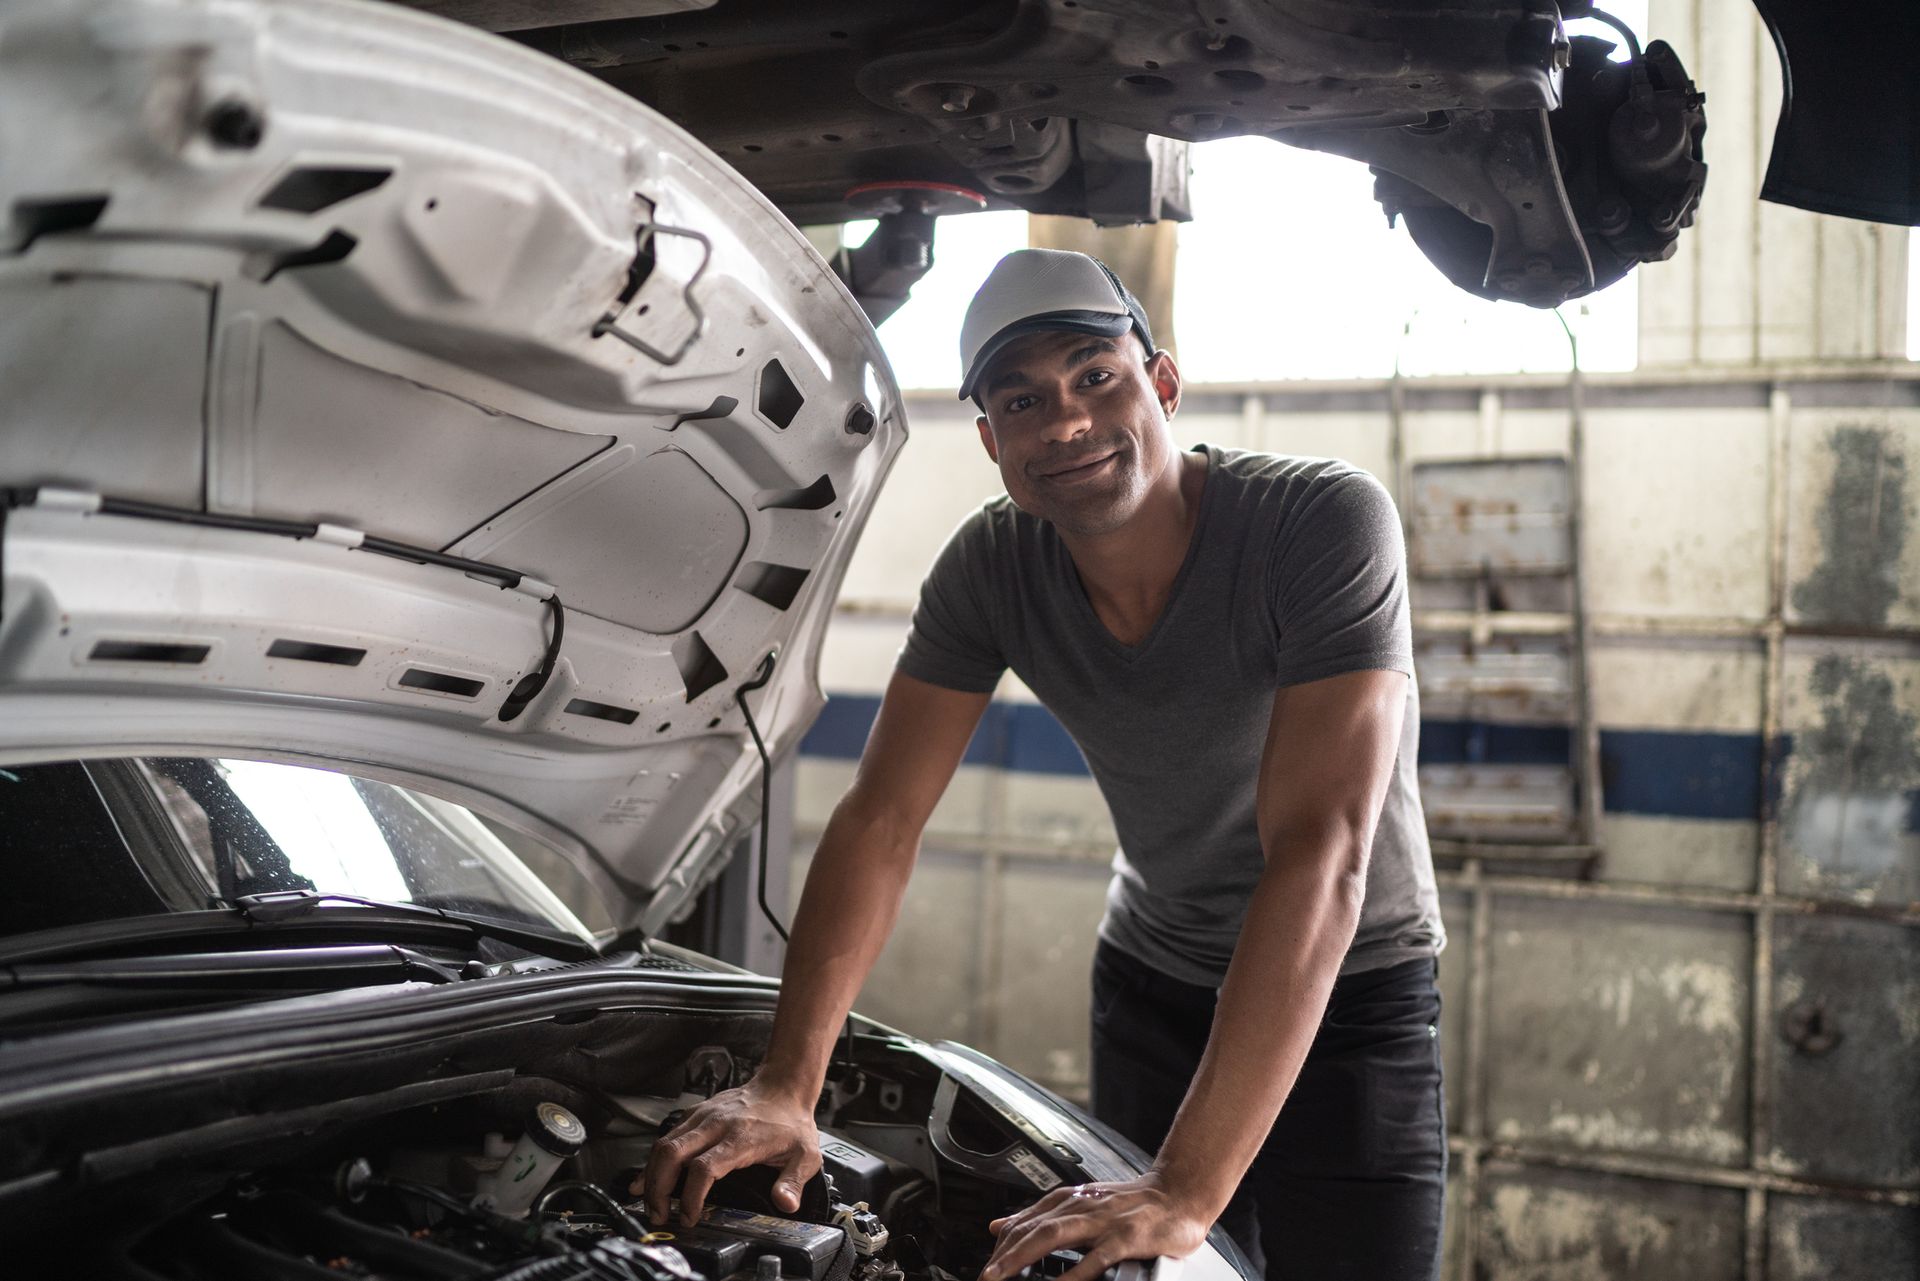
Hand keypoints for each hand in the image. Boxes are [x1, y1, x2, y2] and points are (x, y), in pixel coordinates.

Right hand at [632, 1079, 820, 1226]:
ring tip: (652, 1204)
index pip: (705, 1168)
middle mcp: (716, 1124)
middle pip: (672, 1154)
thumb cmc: (790, 1122)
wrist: (783, 1086)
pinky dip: (654, 1161)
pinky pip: (667, 1137)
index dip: (692, 1197)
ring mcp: (702, 1116)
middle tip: (658, 1215)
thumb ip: (793, 1182)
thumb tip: (785, 1204)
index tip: (690, 1217)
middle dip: (658, 1189)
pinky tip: (647, 1179)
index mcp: (740, 1137)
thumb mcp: (804, 1155)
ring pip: (663, 1144)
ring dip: (651, 1177)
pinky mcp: (695, 1114)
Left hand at [980, 1173, 1211, 1280]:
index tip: (988, 1265)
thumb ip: (1042, 1215)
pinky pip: (1097, 1256)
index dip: (1003, 1243)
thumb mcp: (1082, 1203)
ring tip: (1004, 1277)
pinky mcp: (1127, 1237)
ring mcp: (1104, 1221)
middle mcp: (1083, 1206)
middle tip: (986, 1276)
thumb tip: (1002, 1224)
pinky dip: (1076, 1272)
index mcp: (1071, 1200)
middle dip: (1005, 1253)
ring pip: (1055, 1235)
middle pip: (1034, 1228)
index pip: (1026, 1220)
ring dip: (1025, 1256)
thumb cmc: (1134, 1204)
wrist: (1179, 1193)